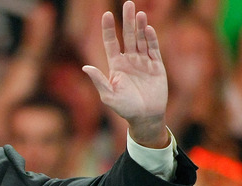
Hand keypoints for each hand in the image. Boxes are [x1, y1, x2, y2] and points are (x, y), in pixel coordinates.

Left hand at [82, 1, 168, 146]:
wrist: (145, 117)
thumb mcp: (108, 96)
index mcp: (116, 66)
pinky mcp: (157, 66)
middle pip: (127, 36)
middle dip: (127, 20)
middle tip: (128, 3)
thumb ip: (99, 81)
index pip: (111, 43)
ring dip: (140, 26)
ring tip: (139, 12)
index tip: (106, 14)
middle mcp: (129, 60)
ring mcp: (143, 62)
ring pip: (141, 40)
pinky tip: (148, 28)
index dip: (108, 29)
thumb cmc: (124, 108)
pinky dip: (151, 39)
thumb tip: (85, 67)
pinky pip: (154, 49)